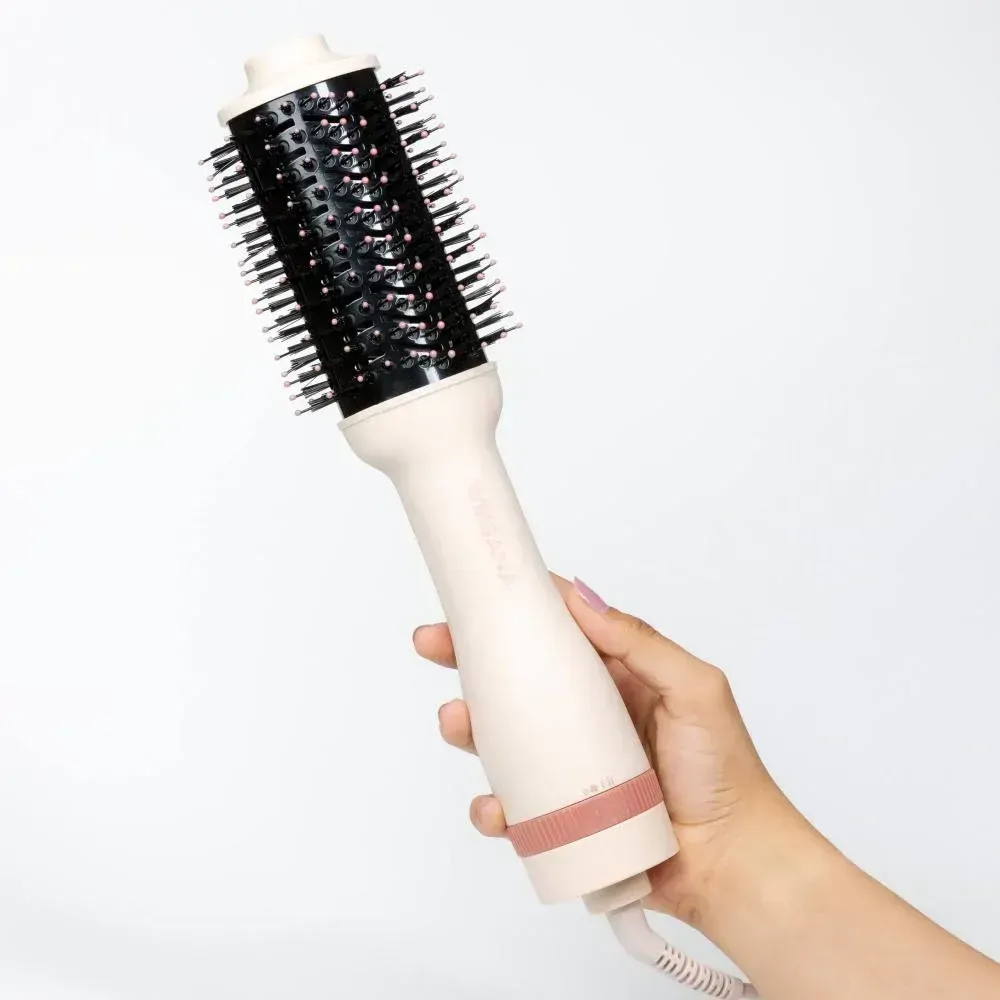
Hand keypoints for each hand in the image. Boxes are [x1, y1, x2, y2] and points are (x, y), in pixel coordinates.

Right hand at [413, 573, 804, 928]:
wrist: (734, 864)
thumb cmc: (723, 772)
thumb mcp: (693, 690)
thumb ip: (641, 642)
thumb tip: (580, 597)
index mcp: (616, 680)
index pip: (557, 634)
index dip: (516, 612)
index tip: (478, 594)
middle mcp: (587, 720)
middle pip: (516, 683)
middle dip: (468, 662)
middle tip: (433, 645)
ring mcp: (571, 770)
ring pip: (503, 742)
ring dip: (468, 729)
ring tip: (455, 721)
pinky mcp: (563, 820)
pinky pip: (516, 809)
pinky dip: (495, 807)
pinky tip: (495, 806)